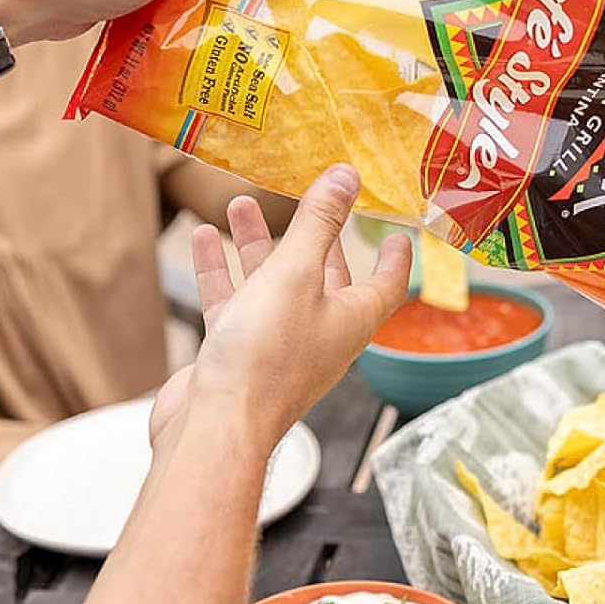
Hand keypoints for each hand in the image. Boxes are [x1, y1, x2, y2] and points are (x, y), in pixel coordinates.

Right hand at [151, 166, 410, 452]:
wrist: (215, 426)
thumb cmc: (265, 357)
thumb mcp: (295, 273)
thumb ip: (318, 222)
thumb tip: (346, 177)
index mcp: (351, 319)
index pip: (387, 284)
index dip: (394, 257)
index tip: (399, 233)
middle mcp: (319, 332)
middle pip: (324, 275)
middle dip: (313, 234)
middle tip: (308, 198)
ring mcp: (277, 344)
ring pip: (272, 283)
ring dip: (258, 244)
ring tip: (239, 205)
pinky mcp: (238, 352)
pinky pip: (234, 302)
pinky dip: (222, 270)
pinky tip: (204, 239)